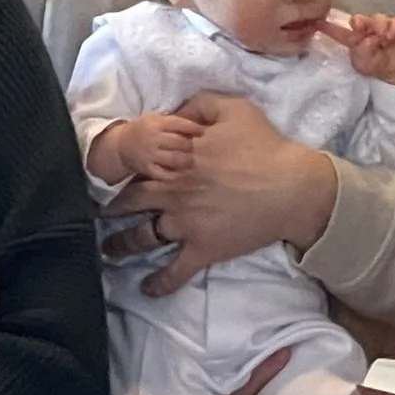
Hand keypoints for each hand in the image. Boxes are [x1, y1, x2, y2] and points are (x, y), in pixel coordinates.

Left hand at [101, 92, 337, 294]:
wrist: (293, 188)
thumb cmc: (264, 146)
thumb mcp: (231, 109)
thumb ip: (195, 106)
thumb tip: (172, 114)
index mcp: (176, 158)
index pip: (136, 163)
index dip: (121, 168)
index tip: (109, 174)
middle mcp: (173, 192)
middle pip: (130, 201)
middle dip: (111, 208)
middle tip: (101, 213)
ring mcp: (186, 224)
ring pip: (143, 237)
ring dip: (122, 245)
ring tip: (110, 250)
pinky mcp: (203, 249)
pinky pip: (175, 272)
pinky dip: (159, 283)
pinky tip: (147, 289)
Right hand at [103, 113, 206, 183]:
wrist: (121, 145)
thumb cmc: (144, 130)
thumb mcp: (155, 119)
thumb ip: (174, 122)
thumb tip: (200, 125)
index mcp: (156, 123)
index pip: (180, 124)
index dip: (195, 128)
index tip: (204, 131)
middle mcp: (153, 138)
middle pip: (180, 142)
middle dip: (191, 145)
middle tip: (198, 148)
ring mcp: (150, 155)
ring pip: (176, 159)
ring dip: (187, 160)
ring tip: (191, 159)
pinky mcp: (148, 169)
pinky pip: (166, 174)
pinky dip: (177, 174)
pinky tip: (182, 171)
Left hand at [320, 12, 394, 83]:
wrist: (394, 70)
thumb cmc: (374, 65)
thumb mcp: (363, 64)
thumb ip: (362, 53)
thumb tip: (369, 40)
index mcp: (352, 38)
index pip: (338, 31)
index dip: (328, 27)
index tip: (317, 23)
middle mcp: (365, 28)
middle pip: (359, 19)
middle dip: (360, 21)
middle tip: (360, 27)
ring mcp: (380, 24)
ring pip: (378, 18)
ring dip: (379, 27)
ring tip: (383, 40)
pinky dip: (393, 28)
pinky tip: (390, 37)